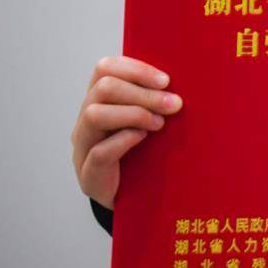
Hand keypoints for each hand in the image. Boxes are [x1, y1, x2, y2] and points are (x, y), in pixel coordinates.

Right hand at [70, 55, 182, 209]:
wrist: (134, 199)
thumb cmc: (145, 154)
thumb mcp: (151, 121)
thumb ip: (156, 101)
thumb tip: (184, 82)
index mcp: (100, 101)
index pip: (105, 68)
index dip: (135, 69)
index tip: (166, 80)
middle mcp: (86, 120)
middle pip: (103, 88)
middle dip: (142, 93)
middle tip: (173, 104)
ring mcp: (83, 147)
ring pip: (94, 115)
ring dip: (133, 113)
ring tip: (160, 123)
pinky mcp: (89, 174)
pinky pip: (99, 151)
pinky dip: (124, 140)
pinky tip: (143, 137)